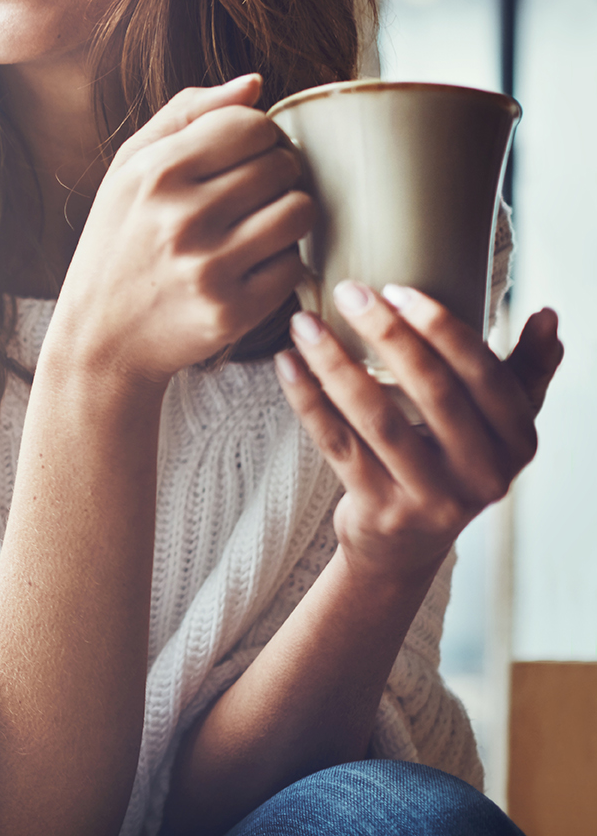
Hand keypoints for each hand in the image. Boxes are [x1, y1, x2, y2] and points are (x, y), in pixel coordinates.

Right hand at [54, 74, 313, 389]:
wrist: (100, 337)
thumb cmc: (118, 242)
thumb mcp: (128, 170)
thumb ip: (186, 115)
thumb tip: (254, 84)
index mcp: (156, 172)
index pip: (251, 124)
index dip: (259, 136)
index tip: (245, 156)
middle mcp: (182, 217)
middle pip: (281, 165)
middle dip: (277, 174)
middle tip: (252, 195)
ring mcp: (209, 267)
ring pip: (300, 211)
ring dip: (289, 215)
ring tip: (259, 225)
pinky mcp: (232, 311)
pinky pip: (293, 265)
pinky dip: (280, 263)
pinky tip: (249, 265)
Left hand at [276, 283, 563, 581]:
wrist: (406, 546)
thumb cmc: (452, 463)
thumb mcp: (499, 425)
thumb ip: (526, 371)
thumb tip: (548, 315)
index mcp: (517, 441)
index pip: (484, 375)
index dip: (442, 329)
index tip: (398, 289)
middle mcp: (483, 474)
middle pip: (432, 392)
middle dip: (387, 335)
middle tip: (349, 291)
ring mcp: (431, 498)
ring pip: (377, 419)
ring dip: (335, 364)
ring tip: (303, 323)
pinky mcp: (380, 511)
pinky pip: (337, 444)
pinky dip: (308, 400)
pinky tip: (287, 363)